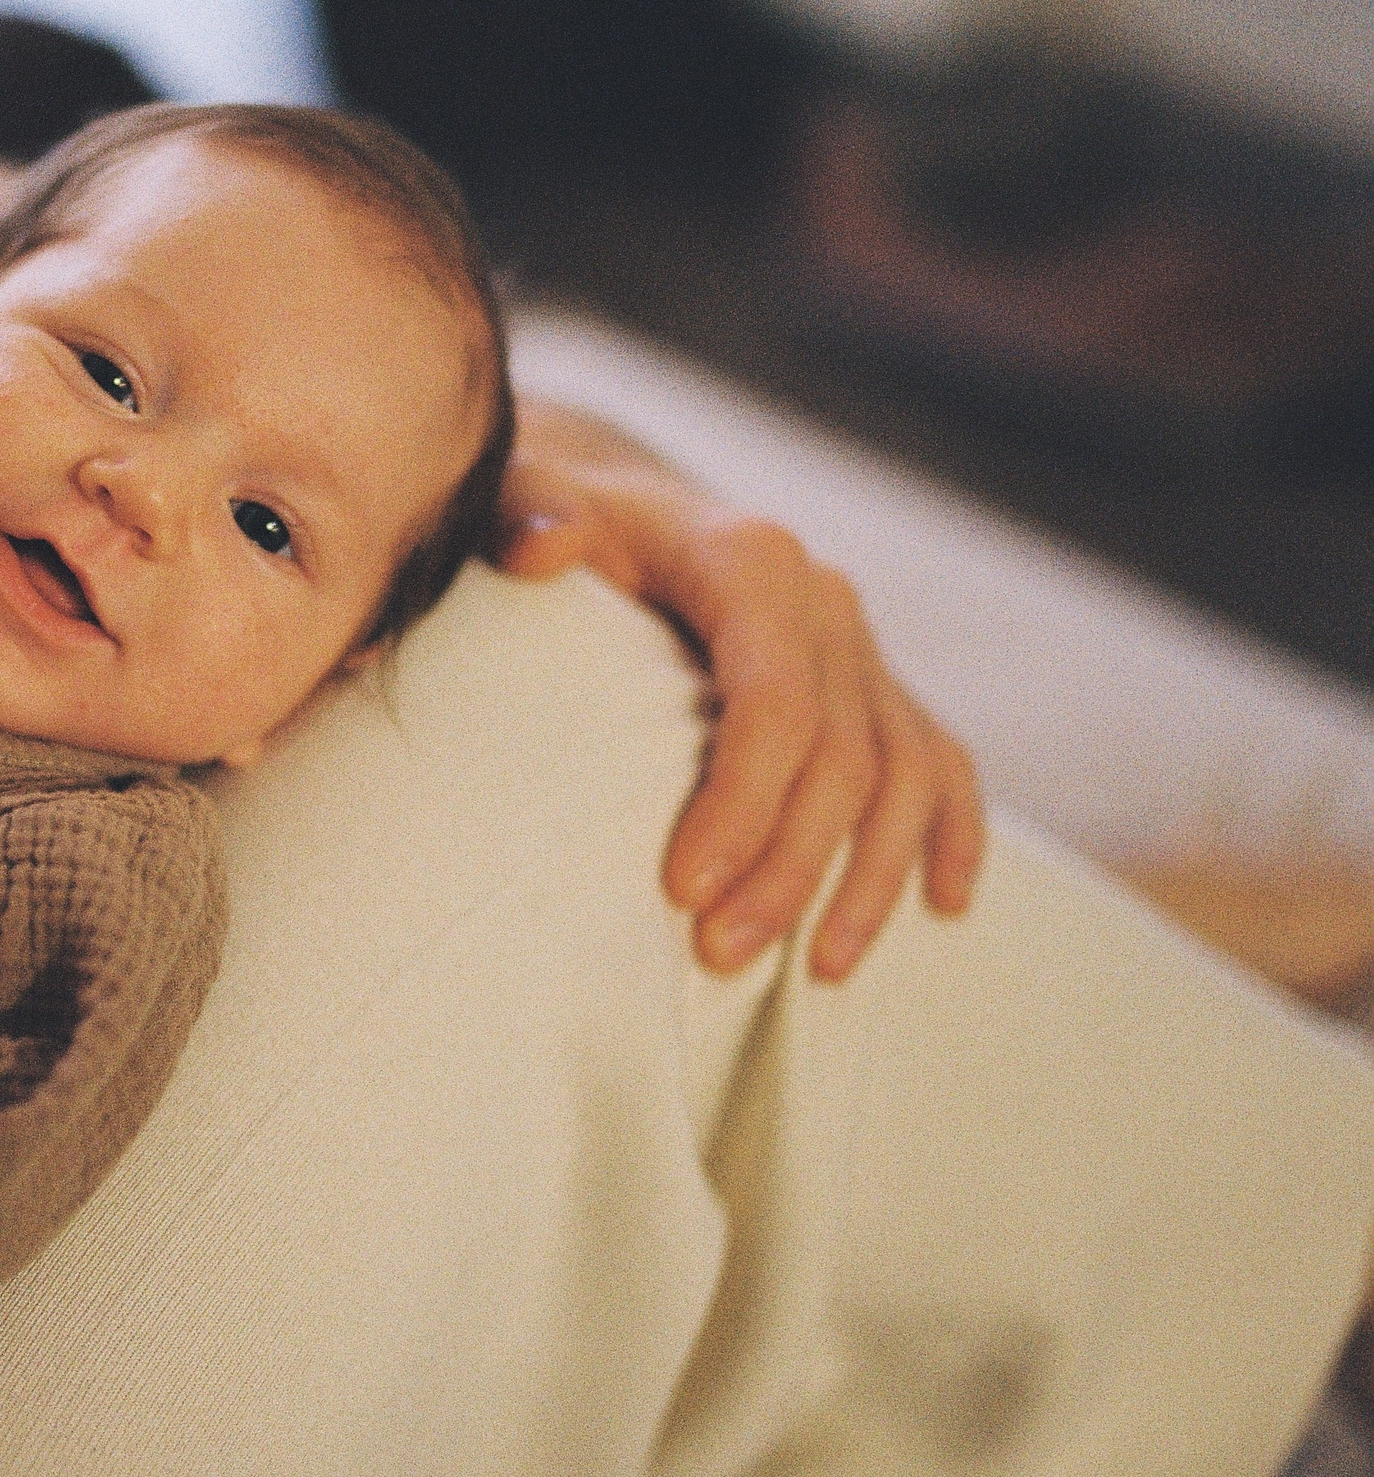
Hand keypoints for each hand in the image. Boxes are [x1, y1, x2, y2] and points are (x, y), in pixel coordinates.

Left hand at [503, 401, 984, 979]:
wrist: (614, 508)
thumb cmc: (555, 526)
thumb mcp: (526, 504)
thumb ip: (527, 519)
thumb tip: (543, 550)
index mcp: (749, 560)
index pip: (775, 701)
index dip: (741, 803)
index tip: (681, 892)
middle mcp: (823, 599)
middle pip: (841, 755)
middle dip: (790, 867)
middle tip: (720, 954)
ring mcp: (860, 644)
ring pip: (905, 773)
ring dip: (870, 880)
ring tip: (821, 971)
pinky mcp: (876, 684)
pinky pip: (939, 761)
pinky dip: (950, 833)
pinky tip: (944, 907)